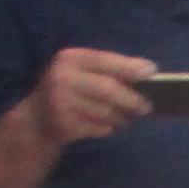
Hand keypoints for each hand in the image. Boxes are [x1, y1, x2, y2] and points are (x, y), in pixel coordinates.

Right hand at [31, 48, 154, 149]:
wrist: (36, 120)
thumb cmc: (69, 91)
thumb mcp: (80, 73)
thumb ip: (107, 70)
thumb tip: (146, 74)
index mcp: (69, 59)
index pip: (103, 60)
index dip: (128, 66)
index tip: (151, 71)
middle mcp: (62, 78)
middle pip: (106, 89)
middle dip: (131, 98)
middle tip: (147, 106)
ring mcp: (61, 103)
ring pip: (105, 111)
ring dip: (121, 116)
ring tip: (126, 117)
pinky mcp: (64, 125)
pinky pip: (98, 128)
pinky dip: (108, 128)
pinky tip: (107, 126)